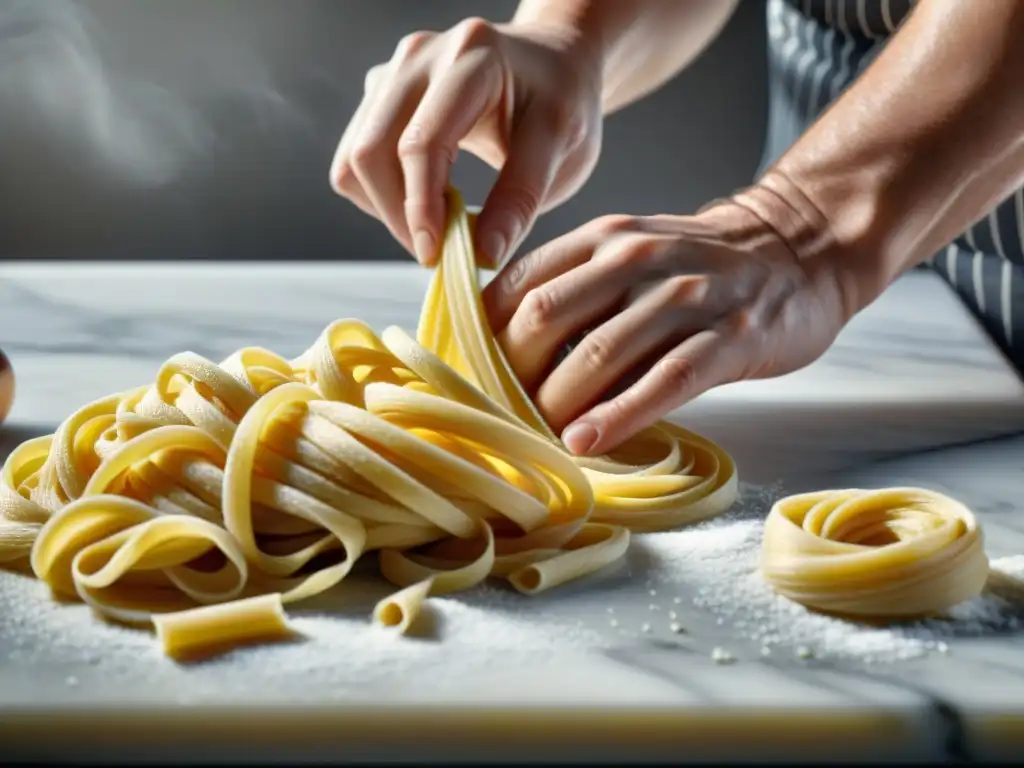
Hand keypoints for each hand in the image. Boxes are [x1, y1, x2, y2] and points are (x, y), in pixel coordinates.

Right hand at [330, 17, 603, 267]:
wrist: (550, 65)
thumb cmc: (561, 102)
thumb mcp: (561, 148)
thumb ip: (521, 199)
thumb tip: (482, 255)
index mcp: (471, 59)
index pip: (422, 142)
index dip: (420, 206)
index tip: (435, 256)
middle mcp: (419, 57)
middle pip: (370, 151)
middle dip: (398, 215)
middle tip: (439, 253)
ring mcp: (392, 72)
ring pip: (354, 158)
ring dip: (386, 208)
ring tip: (437, 226)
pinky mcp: (378, 93)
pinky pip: (355, 157)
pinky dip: (381, 194)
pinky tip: (424, 199)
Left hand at [482, 198, 852, 455]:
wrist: (798, 249)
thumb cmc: (700, 266)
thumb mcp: (630, 252)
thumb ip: (574, 287)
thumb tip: (502, 349)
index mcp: (603, 238)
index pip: (520, 283)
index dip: (483, 335)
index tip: (469, 376)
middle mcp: (637, 258)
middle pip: (547, 317)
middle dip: (511, 374)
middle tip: (498, 415)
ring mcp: (686, 297)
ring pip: (600, 352)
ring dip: (556, 403)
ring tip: (534, 439)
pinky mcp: (729, 338)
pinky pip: (665, 380)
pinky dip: (619, 415)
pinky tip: (587, 443)